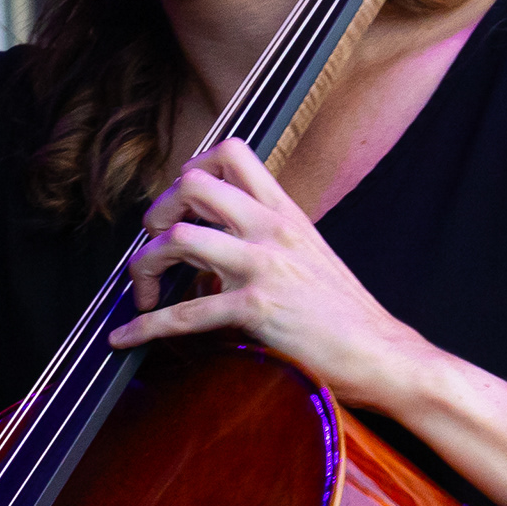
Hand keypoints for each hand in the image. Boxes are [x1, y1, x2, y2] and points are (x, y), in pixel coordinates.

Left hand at [105, 139, 438, 405]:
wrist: (380, 352)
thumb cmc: (346, 314)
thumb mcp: (310, 255)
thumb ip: (269, 241)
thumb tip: (217, 254)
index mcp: (286, 212)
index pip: (231, 153)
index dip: (191, 168)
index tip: (179, 203)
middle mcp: (272, 229)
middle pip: (193, 184)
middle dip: (157, 211)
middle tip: (153, 241)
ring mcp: (262, 266)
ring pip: (178, 239)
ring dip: (143, 264)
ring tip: (141, 289)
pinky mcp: (255, 308)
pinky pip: (184, 314)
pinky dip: (144, 326)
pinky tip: (126, 336)